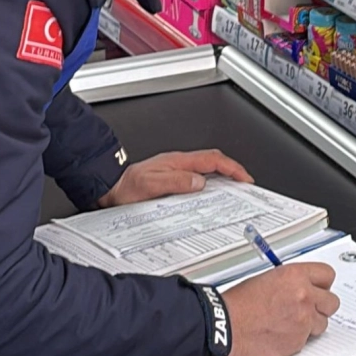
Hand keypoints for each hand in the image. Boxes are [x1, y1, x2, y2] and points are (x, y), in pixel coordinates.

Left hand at [98, 149, 253, 207]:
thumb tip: (200, 182)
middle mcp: (178, 163)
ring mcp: (175, 170)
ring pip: (206, 169)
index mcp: (177, 161)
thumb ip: (176, 182)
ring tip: (234, 190)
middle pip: (213, 161)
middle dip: (233, 171)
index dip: (232, 168)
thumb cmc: (126, 186)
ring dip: (223, 177)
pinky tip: (210, 195)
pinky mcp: (171, 178)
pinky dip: (210, 184)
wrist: (110, 187)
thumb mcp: (151, 185)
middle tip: (245, 184)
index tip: (245, 179)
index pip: (212, 159)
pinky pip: (197, 177)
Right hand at [221, 263, 339, 355]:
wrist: (226, 326)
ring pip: (323, 323)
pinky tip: (281, 333)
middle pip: (332, 302)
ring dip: (311, 324)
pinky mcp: (298, 342)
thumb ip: (291, 282)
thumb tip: (302, 286)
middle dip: (321, 306)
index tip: (319, 288)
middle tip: (308, 307)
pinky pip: (308, 339)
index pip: (327, 275)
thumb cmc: (239, 303)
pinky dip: (297, 337)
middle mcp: (304, 297)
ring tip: (290, 322)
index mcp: (295, 276)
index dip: (322, 283)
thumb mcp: (266, 279)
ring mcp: (303, 321)